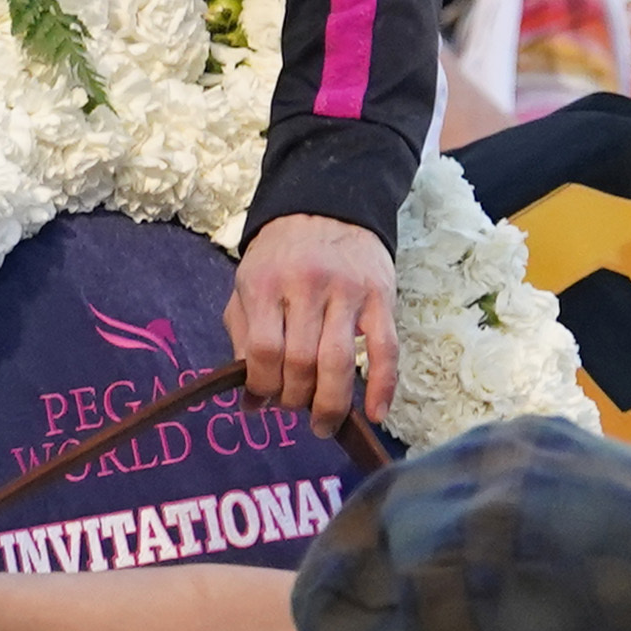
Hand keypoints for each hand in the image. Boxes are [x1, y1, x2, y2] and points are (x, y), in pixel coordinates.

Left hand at [230, 213, 399, 432]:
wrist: (326, 206)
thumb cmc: (281, 256)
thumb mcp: (247, 286)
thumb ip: (244, 338)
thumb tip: (250, 400)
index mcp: (265, 284)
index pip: (264, 351)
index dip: (262, 386)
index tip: (261, 402)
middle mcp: (306, 287)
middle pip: (301, 361)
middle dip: (295, 398)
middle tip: (294, 409)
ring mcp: (347, 292)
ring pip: (339, 361)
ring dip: (330, 404)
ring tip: (323, 425)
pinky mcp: (380, 297)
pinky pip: (386, 349)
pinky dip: (383, 386)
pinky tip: (375, 413)